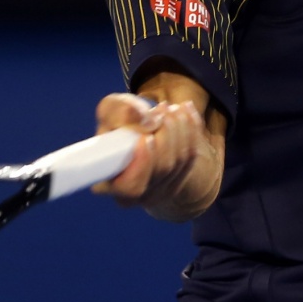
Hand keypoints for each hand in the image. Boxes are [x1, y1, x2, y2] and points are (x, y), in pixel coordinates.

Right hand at [92, 92, 206, 209]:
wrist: (134, 131)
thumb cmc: (115, 123)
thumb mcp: (109, 111)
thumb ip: (120, 112)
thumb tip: (147, 121)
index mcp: (113, 184)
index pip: (131, 187)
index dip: (143, 162)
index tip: (146, 137)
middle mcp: (139, 194)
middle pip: (163, 168)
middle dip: (165, 133)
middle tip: (160, 109)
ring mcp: (162, 188)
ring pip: (180, 160)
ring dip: (179, 127)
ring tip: (169, 107)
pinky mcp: (179, 178)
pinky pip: (192, 154)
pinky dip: (192, 128)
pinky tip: (186, 108)